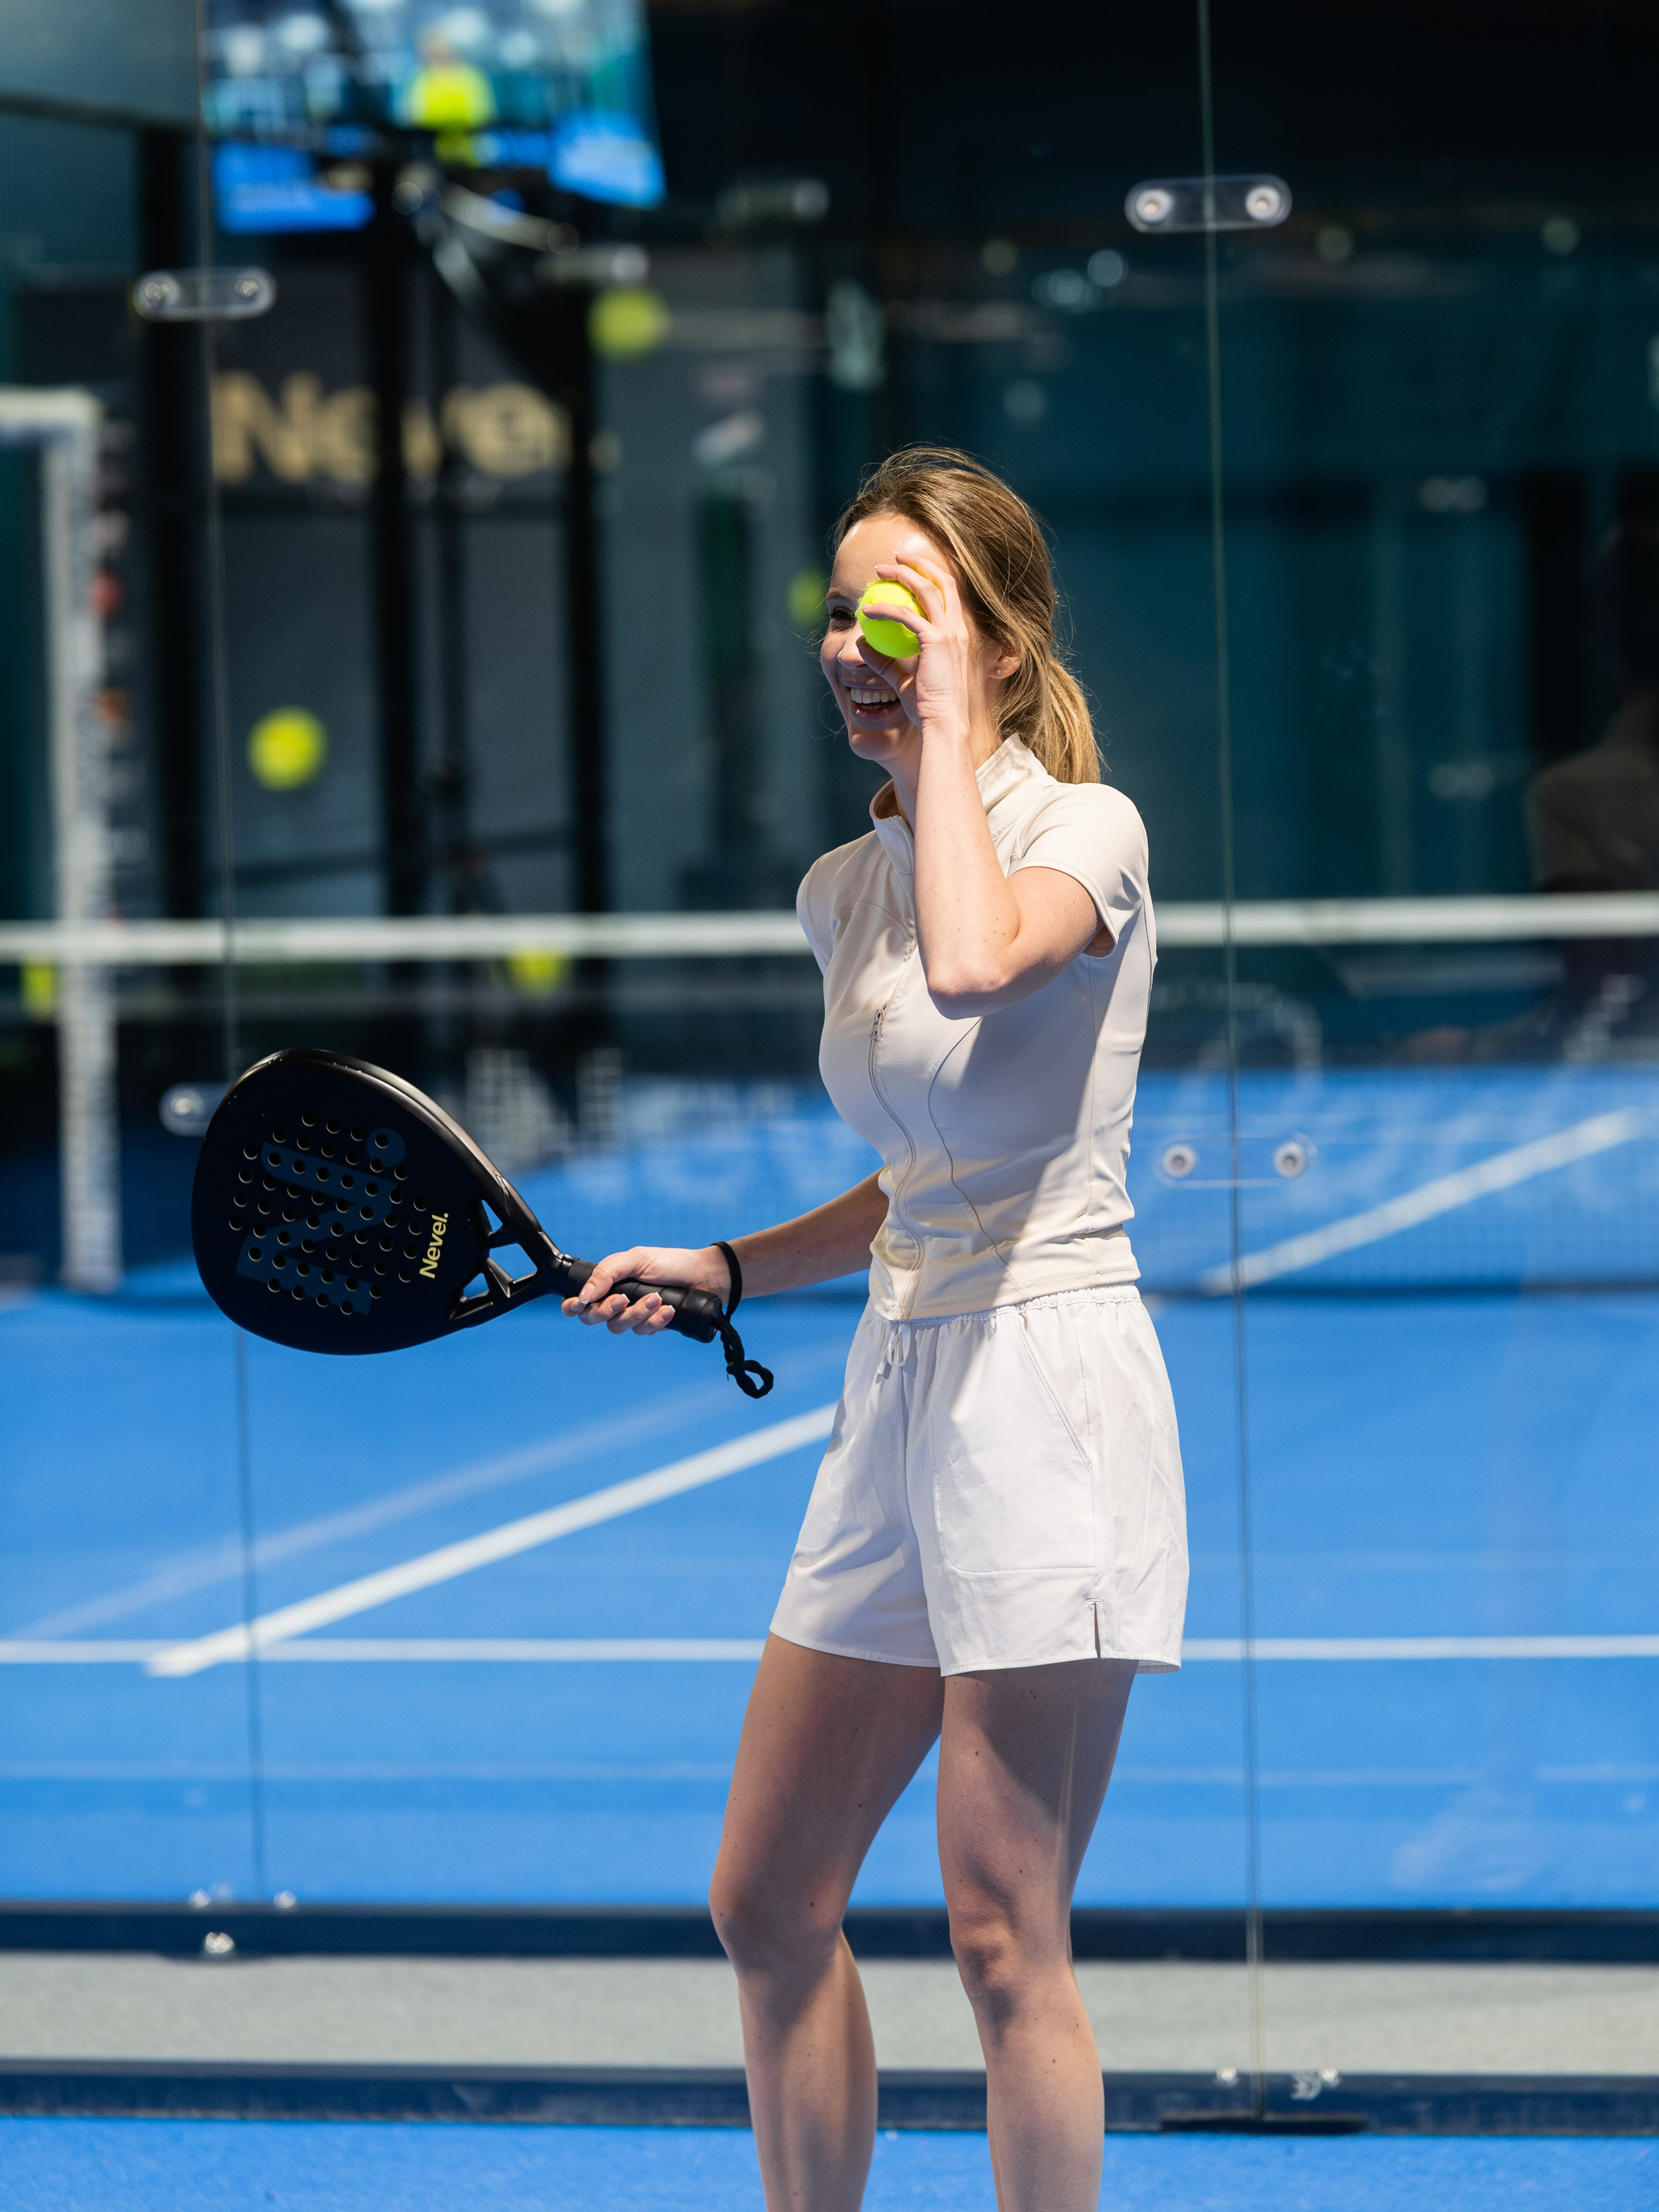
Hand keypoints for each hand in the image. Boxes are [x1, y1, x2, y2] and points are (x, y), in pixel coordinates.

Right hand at [560, 1244, 729, 1336]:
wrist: (705, 1275)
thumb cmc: (670, 1263)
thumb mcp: (637, 1259)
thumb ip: (607, 1273)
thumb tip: (583, 1295)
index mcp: (608, 1283)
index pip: (579, 1301)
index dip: (573, 1307)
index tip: (579, 1305)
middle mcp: (617, 1301)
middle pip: (594, 1318)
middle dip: (608, 1310)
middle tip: (625, 1299)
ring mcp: (634, 1315)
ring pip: (619, 1327)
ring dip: (638, 1314)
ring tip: (658, 1298)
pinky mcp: (651, 1325)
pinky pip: (643, 1331)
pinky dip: (655, 1321)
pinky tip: (669, 1310)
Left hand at [858, 551, 982, 742]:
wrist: (944, 723)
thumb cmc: (927, 707)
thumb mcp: (904, 679)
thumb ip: (885, 662)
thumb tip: (862, 647)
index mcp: (958, 634)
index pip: (948, 594)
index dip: (929, 575)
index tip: (906, 569)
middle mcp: (958, 628)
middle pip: (941, 580)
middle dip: (918, 563)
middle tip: (893, 558)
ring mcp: (950, 633)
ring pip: (926, 588)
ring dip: (902, 574)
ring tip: (880, 569)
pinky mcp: (936, 641)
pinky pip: (906, 615)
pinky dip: (885, 609)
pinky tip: (868, 611)